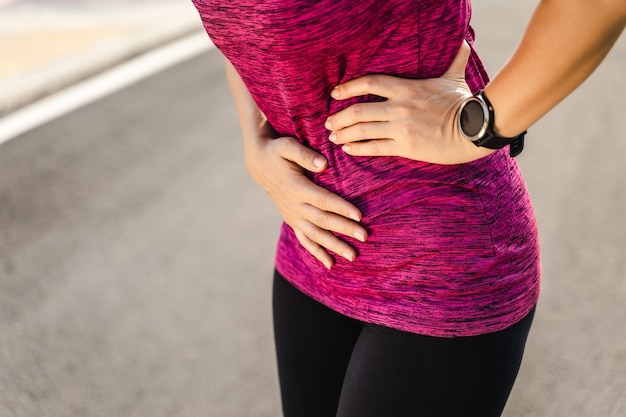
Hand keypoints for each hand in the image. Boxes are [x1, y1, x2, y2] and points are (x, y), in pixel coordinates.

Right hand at [245, 126, 367, 268]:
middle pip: (323, 220)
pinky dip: (317, 252)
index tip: (359, 216)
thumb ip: (304, 155)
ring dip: (334, 246)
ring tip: (352, 256)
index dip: (341, 208)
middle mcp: (294, 205)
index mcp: (296, 187)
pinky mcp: (291, 220)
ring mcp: (292, 215)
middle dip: (344, 229)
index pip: (323, 200)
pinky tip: (330, 263)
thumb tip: (323, 164)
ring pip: (315, 235)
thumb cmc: (277, 151)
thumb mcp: (287, 146)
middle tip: (364, 237)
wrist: (259, 163)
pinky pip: (304, 239)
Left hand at [325, 41, 494, 164]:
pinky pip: (375, 148)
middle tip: (328, 122)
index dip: (348, 87)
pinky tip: (347, 150)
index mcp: (407, 88)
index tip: (334, 93)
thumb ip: (454, 60)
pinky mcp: (406, 147)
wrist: (474, 130)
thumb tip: (463, 41)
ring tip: (333, 137)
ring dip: (344, 134)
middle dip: (339, 117)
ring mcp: (401, 128)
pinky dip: (358, 149)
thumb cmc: (464, 104)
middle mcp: (399, 107)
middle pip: (358, 110)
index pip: (369, 82)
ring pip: (362, 130)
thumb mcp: (454, 78)